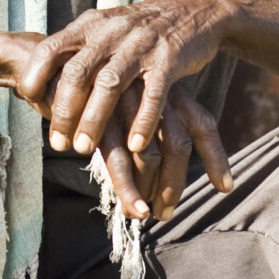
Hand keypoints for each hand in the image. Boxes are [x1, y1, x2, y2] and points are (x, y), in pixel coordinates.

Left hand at [20, 0, 236, 160]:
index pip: (52, 48)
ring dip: (95, 120)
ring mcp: (141, 46)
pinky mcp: (169, 60)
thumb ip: (77, 50)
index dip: (36, 73)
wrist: (193, 11)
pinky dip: (142, 121)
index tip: (26, 98)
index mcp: (91, 25)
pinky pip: (153, 94)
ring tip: (84, 149)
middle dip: (64, 111)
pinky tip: (134, 146)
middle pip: (79, 73)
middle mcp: (112, 33)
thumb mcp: (104, 29)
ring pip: (111, 85)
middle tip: (57, 144)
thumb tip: (39, 78)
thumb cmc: (139, 30)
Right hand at [89, 83, 232, 221]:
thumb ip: (152, 129)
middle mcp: (152, 97)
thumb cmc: (96, 91)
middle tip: (165, 213)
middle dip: (176, 184)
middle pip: (179, 144)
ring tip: (146, 214)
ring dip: (153, 190)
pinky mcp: (100, 121)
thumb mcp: (132, 100)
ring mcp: (126, 108)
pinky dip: (129, 190)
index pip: (203, 124)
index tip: (225, 188)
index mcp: (168, 91)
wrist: (53, 64)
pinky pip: (119, 161)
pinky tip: (133, 210)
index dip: (216, 158)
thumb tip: (160, 172)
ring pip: (151, 155)